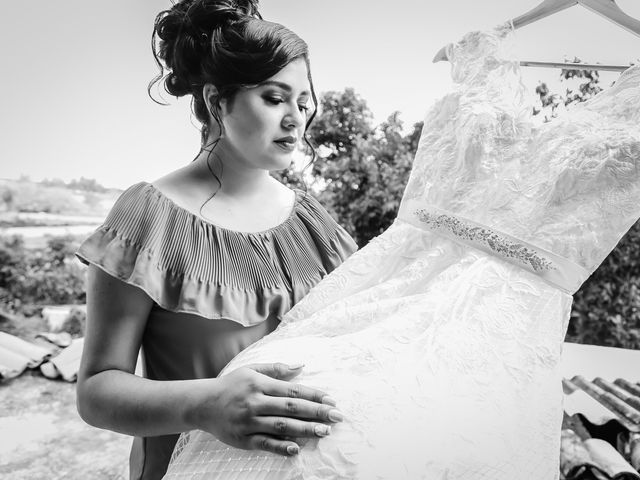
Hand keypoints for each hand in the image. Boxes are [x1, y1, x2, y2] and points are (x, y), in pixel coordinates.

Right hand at [191, 363, 343, 455]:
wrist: (202, 404)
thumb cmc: (231, 385)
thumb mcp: (251, 369)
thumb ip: (276, 369)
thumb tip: (301, 366)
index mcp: (259, 384)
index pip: (291, 390)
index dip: (313, 396)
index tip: (331, 401)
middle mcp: (255, 402)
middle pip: (290, 408)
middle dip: (316, 412)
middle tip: (336, 417)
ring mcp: (248, 422)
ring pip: (281, 427)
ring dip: (305, 430)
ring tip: (324, 431)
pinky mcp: (243, 439)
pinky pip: (265, 443)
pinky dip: (281, 447)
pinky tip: (297, 448)